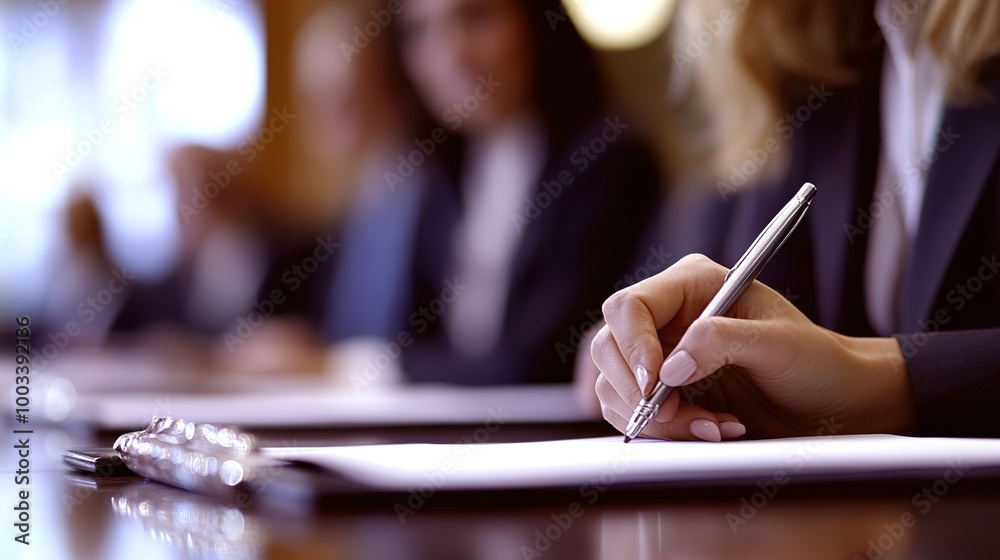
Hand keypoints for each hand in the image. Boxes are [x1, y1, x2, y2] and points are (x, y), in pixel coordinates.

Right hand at [591, 254, 915, 440]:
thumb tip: (669, 366)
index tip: (653, 384)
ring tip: (713, 425)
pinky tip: (710, 428)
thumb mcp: (778, 344)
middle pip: (609, 346)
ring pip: (615, 385)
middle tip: (676, 414)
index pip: (630, 306)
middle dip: (638, 390)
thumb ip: (721, 343)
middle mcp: (669, 316)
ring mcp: (661, 355)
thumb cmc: (817, 362)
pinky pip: (631, 412)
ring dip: (656, 418)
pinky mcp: (663, 392)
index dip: (633, 346)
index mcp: (693, 284)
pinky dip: (663, 430)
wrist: (835, 403)